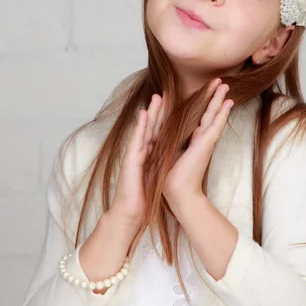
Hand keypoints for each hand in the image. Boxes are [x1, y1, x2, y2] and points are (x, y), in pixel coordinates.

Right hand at [109, 91, 166, 224]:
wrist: (131, 212)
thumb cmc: (144, 196)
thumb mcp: (157, 175)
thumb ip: (162, 163)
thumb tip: (175, 157)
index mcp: (151, 155)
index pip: (160, 133)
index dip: (166, 118)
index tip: (175, 104)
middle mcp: (143, 152)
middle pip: (153, 127)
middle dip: (159, 110)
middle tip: (166, 93)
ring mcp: (135, 154)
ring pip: (145, 129)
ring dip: (151, 113)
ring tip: (156, 97)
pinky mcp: (131, 160)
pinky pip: (137, 140)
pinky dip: (141, 127)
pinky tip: (144, 114)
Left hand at [163, 79, 233, 201]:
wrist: (178, 192)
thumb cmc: (173, 176)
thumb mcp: (171, 151)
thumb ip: (175, 141)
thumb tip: (170, 132)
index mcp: (194, 140)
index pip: (201, 118)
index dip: (205, 104)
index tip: (210, 93)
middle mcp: (202, 139)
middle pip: (210, 113)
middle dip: (215, 98)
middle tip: (222, 82)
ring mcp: (206, 142)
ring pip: (214, 116)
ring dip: (220, 101)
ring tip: (225, 86)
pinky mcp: (206, 145)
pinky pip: (215, 125)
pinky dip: (222, 114)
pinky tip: (228, 103)